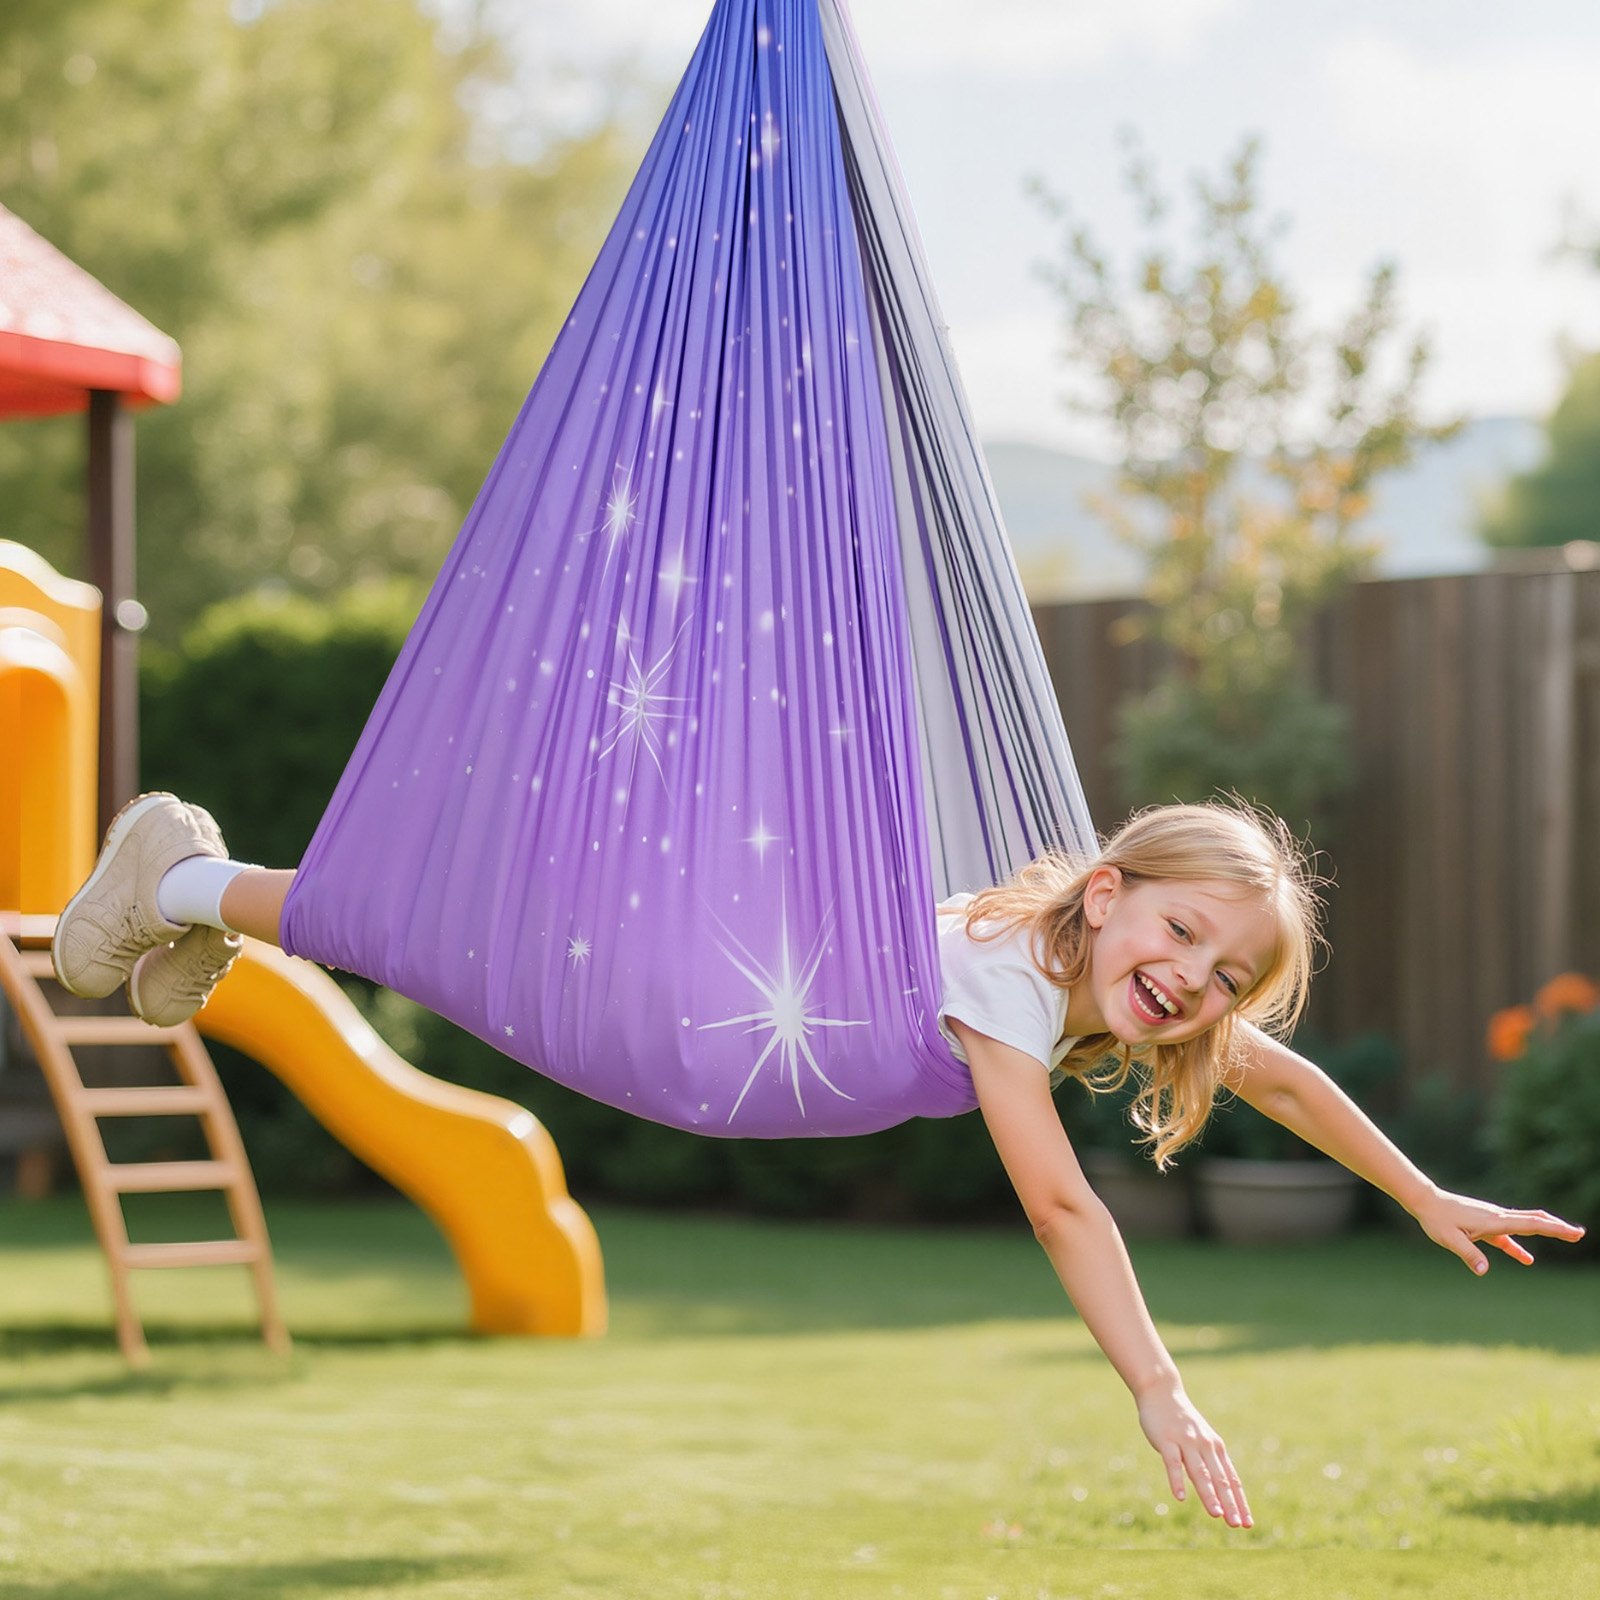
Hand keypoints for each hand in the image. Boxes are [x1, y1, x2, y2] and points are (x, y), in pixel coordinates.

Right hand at [1136, 1382, 1251, 1528]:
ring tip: (1217, 1515)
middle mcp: (1205, 1445)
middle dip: (1229, 1503)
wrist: (1161, 1390)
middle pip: (1219, 1479)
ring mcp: (1186, 1442)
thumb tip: (1219, 1490)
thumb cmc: (1181, 1420)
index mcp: (1215, 1447)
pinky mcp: (1166, 1440)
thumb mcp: (1200, 1439)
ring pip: (1200, 1472)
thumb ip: (1209, 1462)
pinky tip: (1180, 1497)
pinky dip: (1177, 1480)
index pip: (1231, 1479)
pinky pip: (1173, 1463)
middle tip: (1237, 1524)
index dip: (1240, 1502)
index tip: (1248, 1523)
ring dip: (1209, 1495)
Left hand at [1410, 1186, 1585, 1272]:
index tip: (1574, 1232)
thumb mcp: (1449, 1239)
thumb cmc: (1436, 1219)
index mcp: (1494, 1221)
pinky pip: (1508, 1237)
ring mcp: (1492, 1220)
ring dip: (1544, 1231)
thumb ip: (1468, 1254)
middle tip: (1579, 1234)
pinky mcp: (1485, 1225)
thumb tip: (1484, 1271)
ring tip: (1565, 1237)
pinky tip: (1527, 1259)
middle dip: (1557, 1227)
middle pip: (1534, 1221)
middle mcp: (1497, 1217)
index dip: (1554, 1229)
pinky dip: (1519, 1246)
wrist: (1425, 1202)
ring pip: (1524, 1225)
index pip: (1531, 1225)